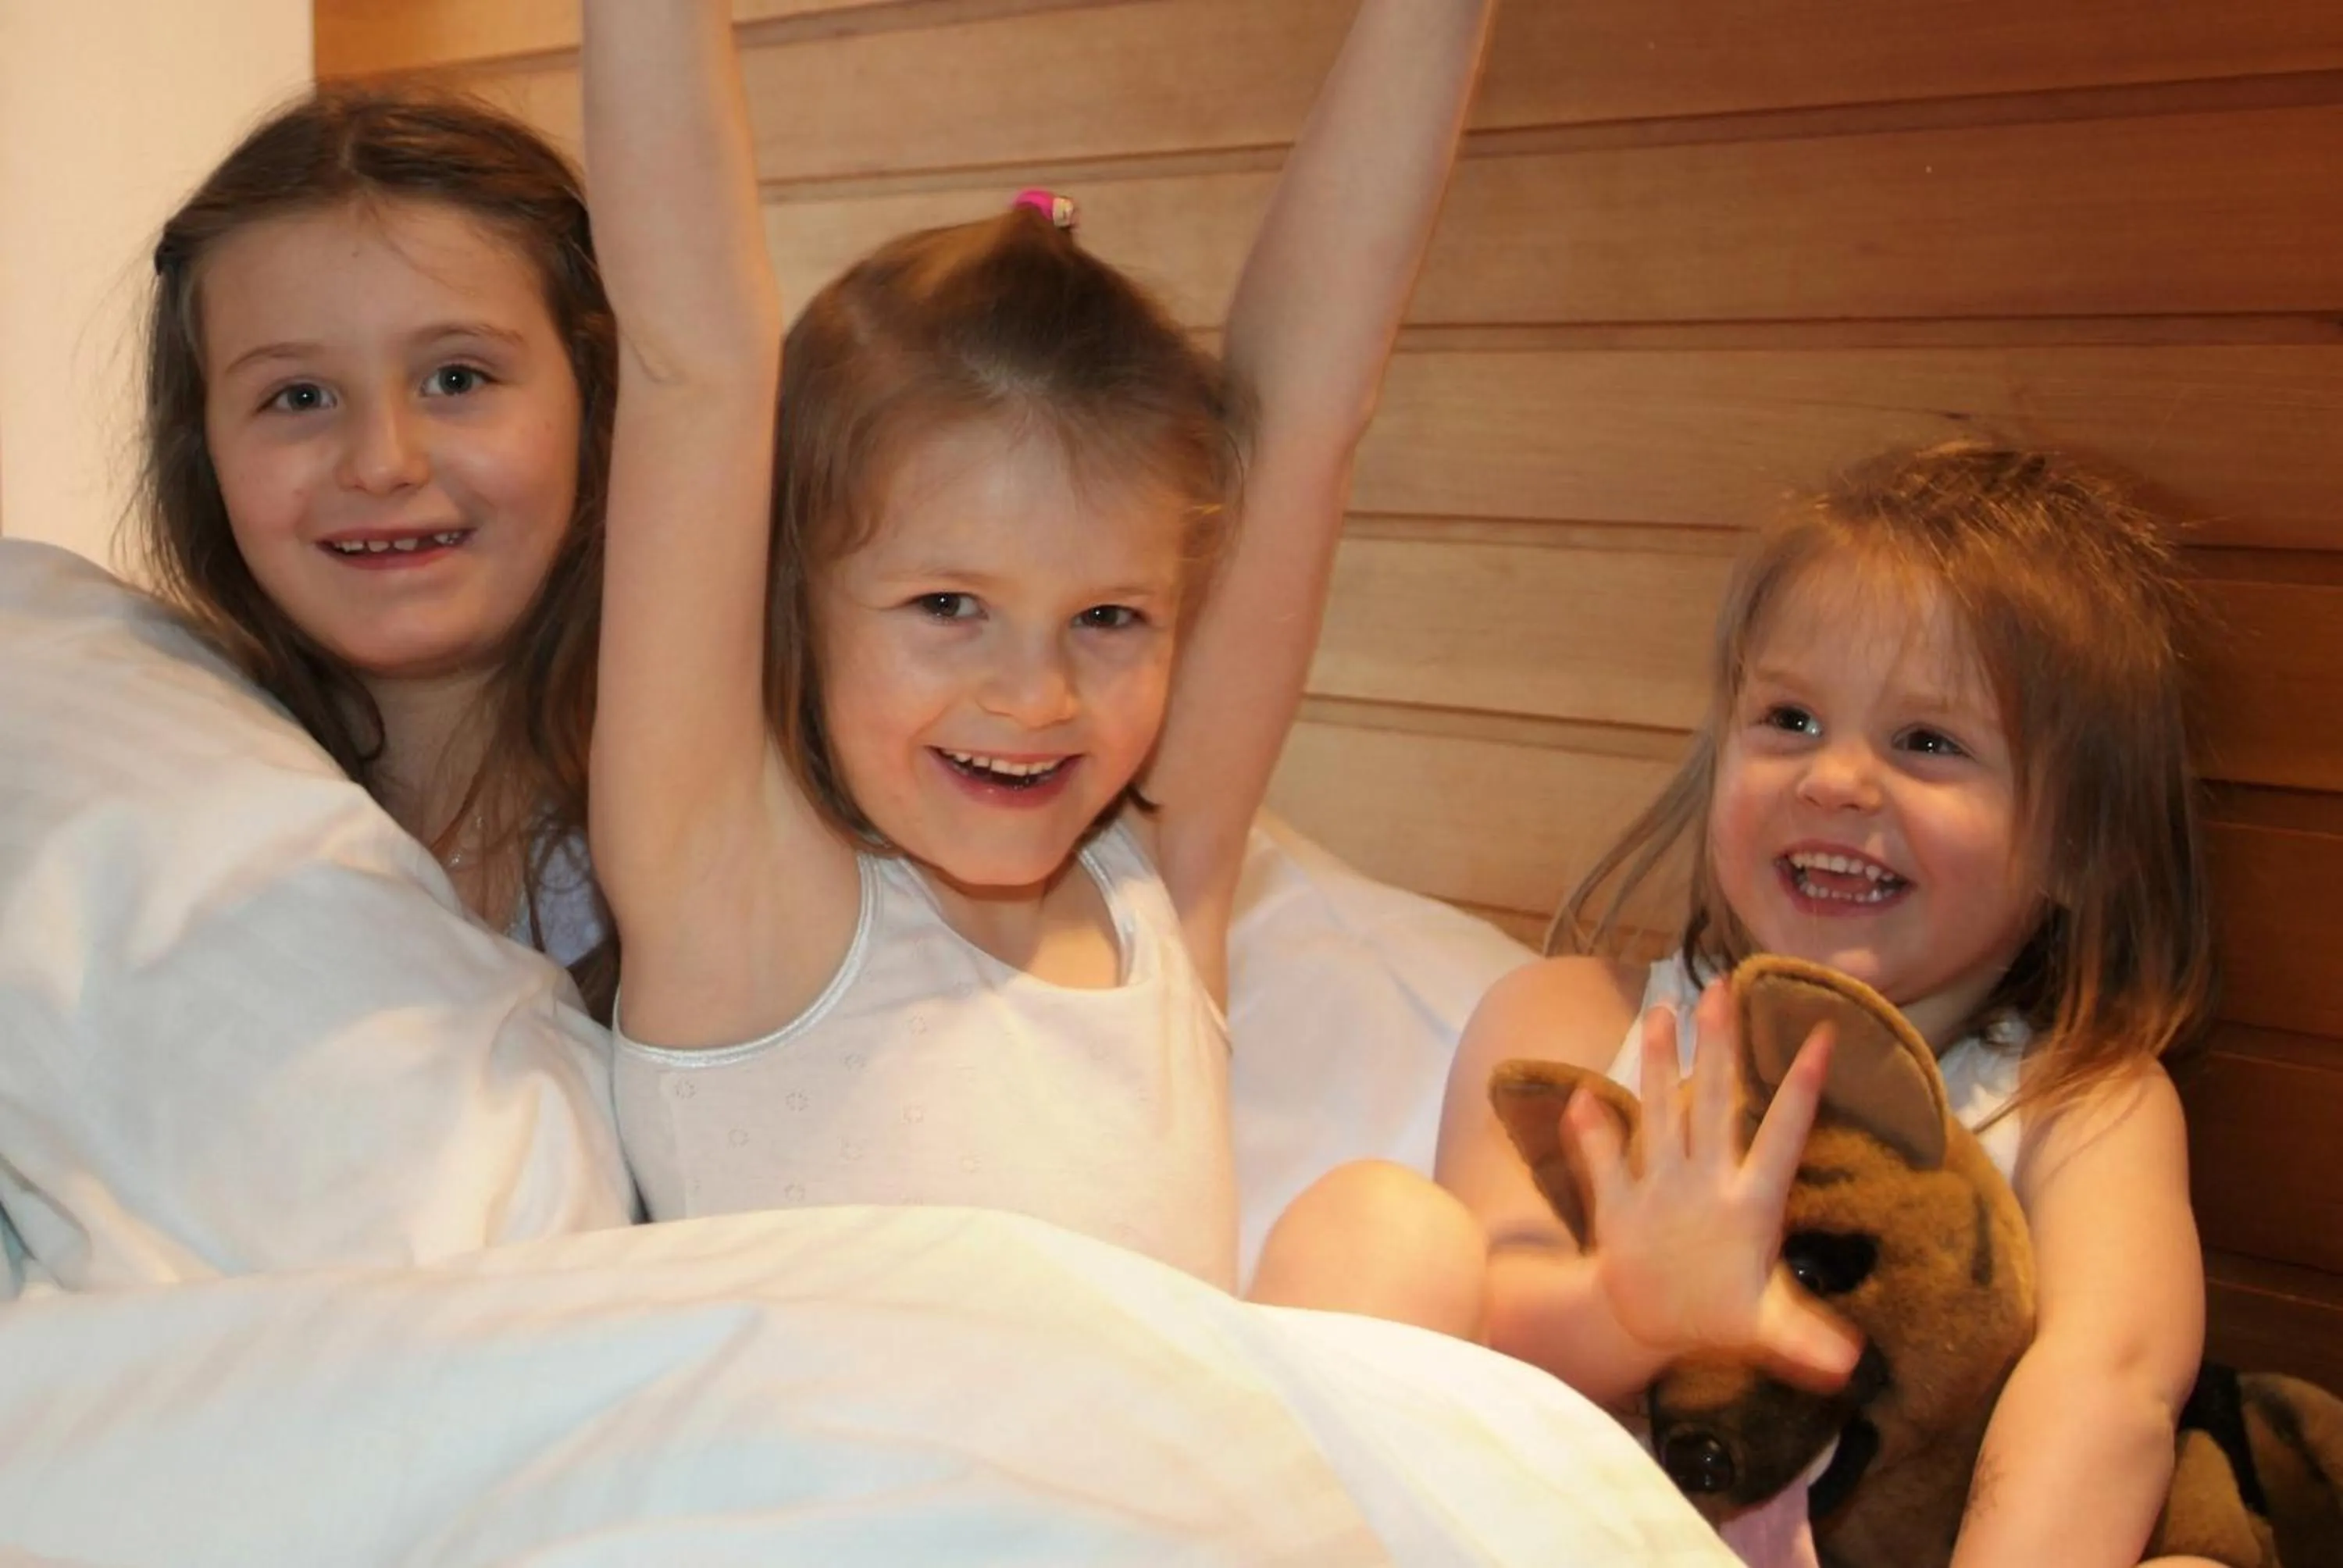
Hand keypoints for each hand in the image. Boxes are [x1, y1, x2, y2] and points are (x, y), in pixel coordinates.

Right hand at [1565, 979, 1859, 1388]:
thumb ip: (1801, 1338)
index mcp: (1750, 1201)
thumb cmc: (1717, 1317)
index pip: (1782, 1135)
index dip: (1802, 1090)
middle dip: (1720, 1048)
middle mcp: (1706, 1179)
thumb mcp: (1763, 1328)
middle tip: (1723, 988)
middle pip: (1716, 1103)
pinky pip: (1604, 1162)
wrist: (1651, 1321)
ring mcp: (1663, 1183)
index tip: (1826, 1037)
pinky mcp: (1621, 1200)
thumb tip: (1848, 1362)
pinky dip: (1592, 1133)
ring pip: (1663, 1112)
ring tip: (1663, 1013)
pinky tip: (1582, 1098)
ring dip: (1661, 1066)